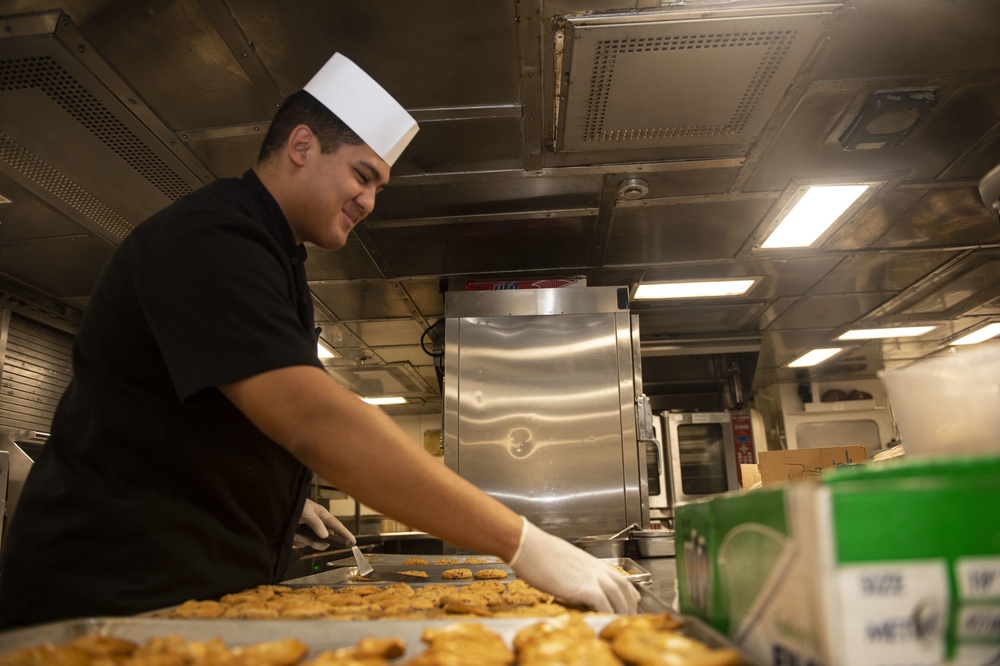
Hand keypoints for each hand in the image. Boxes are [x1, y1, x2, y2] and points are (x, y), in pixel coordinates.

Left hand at [294, 498, 355, 549]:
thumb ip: (316, 523)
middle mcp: (317, 524)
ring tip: (295, 531)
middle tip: (308, 540)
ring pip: (312, 542)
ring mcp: (309, 530)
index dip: (345, 534)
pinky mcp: (301, 535)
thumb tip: (325, 536)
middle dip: (315, 541)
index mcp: (322, 515)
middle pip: (324, 538)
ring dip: (303, 539)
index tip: (352, 542)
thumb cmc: (295, 505)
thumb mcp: (306, 512)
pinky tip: (292, 533)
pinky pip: (302, 543)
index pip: (336, 526)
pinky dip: (296, 539)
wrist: (280, 506)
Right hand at [508, 517, 638, 613]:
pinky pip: (603, 602)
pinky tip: (606, 619)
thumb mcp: (561, 559)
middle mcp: (593, 568)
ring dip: (622, 609)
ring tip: (623, 620)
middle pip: (622, 585)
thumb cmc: (537, 551)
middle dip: (629, 601)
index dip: (628, 588)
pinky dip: (608, 612)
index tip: (633, 597)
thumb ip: (571, 570)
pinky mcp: (582, 586)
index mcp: (589, 561)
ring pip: (618, 594)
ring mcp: (590, 576)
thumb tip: (568, 578)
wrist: (529, 546)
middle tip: (631, 614)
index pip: (616, 574)